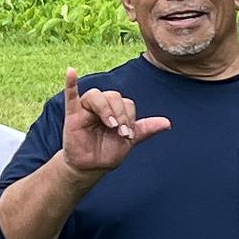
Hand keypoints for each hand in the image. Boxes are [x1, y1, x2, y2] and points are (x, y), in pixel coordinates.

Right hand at [54, 69, 169, 178]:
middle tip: (120, 132)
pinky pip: (71, 95)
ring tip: (109, 124)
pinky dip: (70, 83)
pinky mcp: (73, 115)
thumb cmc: (108, 152)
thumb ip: (146, 129)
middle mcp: (102, 106)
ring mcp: (86, 109)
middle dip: (120, 114)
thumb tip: (168, 123)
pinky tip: (71, 71)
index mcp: (116, 110)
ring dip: (105, 108)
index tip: (128, 136)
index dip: (129, 117)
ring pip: (96, 96)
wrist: (91, 167)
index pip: (126, 103)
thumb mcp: (130, 141)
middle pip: (113, 96)